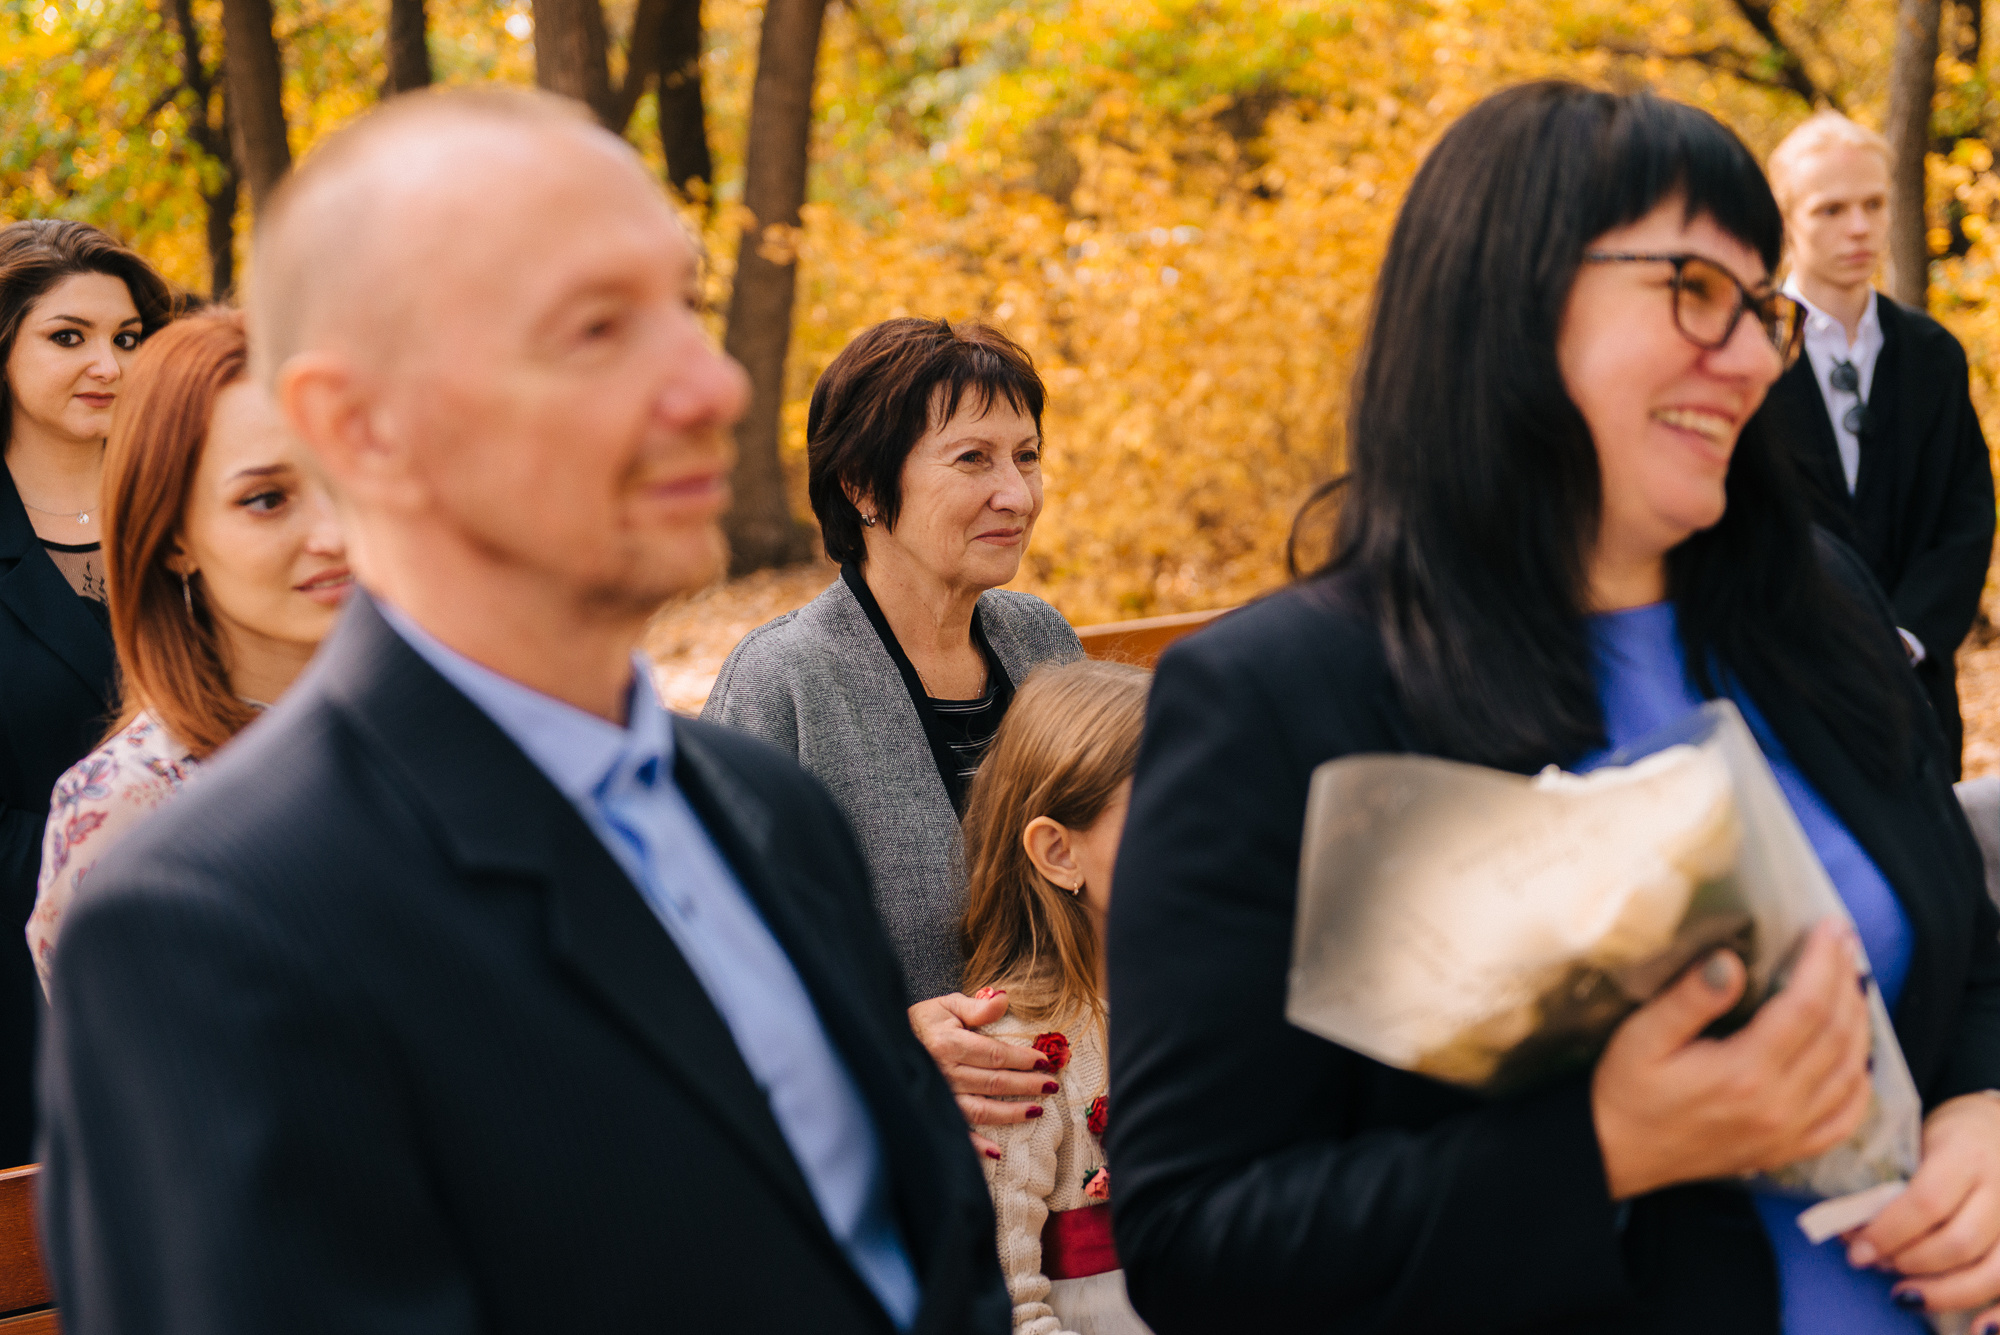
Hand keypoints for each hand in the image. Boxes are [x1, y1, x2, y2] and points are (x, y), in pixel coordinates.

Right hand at [908, 988, 1057, 1160]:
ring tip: (1037, 1111)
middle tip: (1051, 1085)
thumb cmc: (925, 1022)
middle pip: (994, 1082)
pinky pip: (958, 1131)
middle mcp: (943, 1072)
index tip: (1045, 1061)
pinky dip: (976, 1145)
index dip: (1022, 1059)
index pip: (994, 1054)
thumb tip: (1005, 997)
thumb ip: (979, 1006)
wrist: (886, 1042)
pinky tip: (997, 1153)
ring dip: (1011, 1113)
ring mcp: (939, 1096)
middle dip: (1027, 1085)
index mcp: (948, 1043)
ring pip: (981, 1109)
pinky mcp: (934, 1111)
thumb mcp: (949, 1005)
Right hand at [1592, 921, 1871, 1199]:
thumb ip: (1689, 1000)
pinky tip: (1857, 1056)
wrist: (1616, 1155)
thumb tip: (1732, 961)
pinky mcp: (1787, 1150)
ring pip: (1850, 1071)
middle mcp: (1778, 1106)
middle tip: (1846, 942)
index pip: (1805, 1007)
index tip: (1829, 927)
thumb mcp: (1641, 1037)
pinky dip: (1862, 1083)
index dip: (1823, 963)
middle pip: (1836, 1034)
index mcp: (1744, 1073)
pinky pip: (1845, 1118)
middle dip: (1846, 981)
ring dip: (1860, 1023)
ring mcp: (1789, 1133)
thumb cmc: (1625, 1091)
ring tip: (1852, 983)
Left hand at [1843, 1093, 1999, 1320]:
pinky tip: (1977, 1329)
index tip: (1855, 1250)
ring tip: (1904, 1293)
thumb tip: (1850, 1232)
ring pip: (1992, 1271)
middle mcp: (1999, 1188)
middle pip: (1957, 1243)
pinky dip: (1999, 1313)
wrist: (1994, 1123)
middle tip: (1875, 1264)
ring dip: (1943, 1291)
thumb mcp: (1914, 1142)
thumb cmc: (1944, 1136)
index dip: (1888, 1233)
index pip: (1926, 1203)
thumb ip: (1890, 1184)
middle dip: (1908, 1262)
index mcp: (1964, 1156)